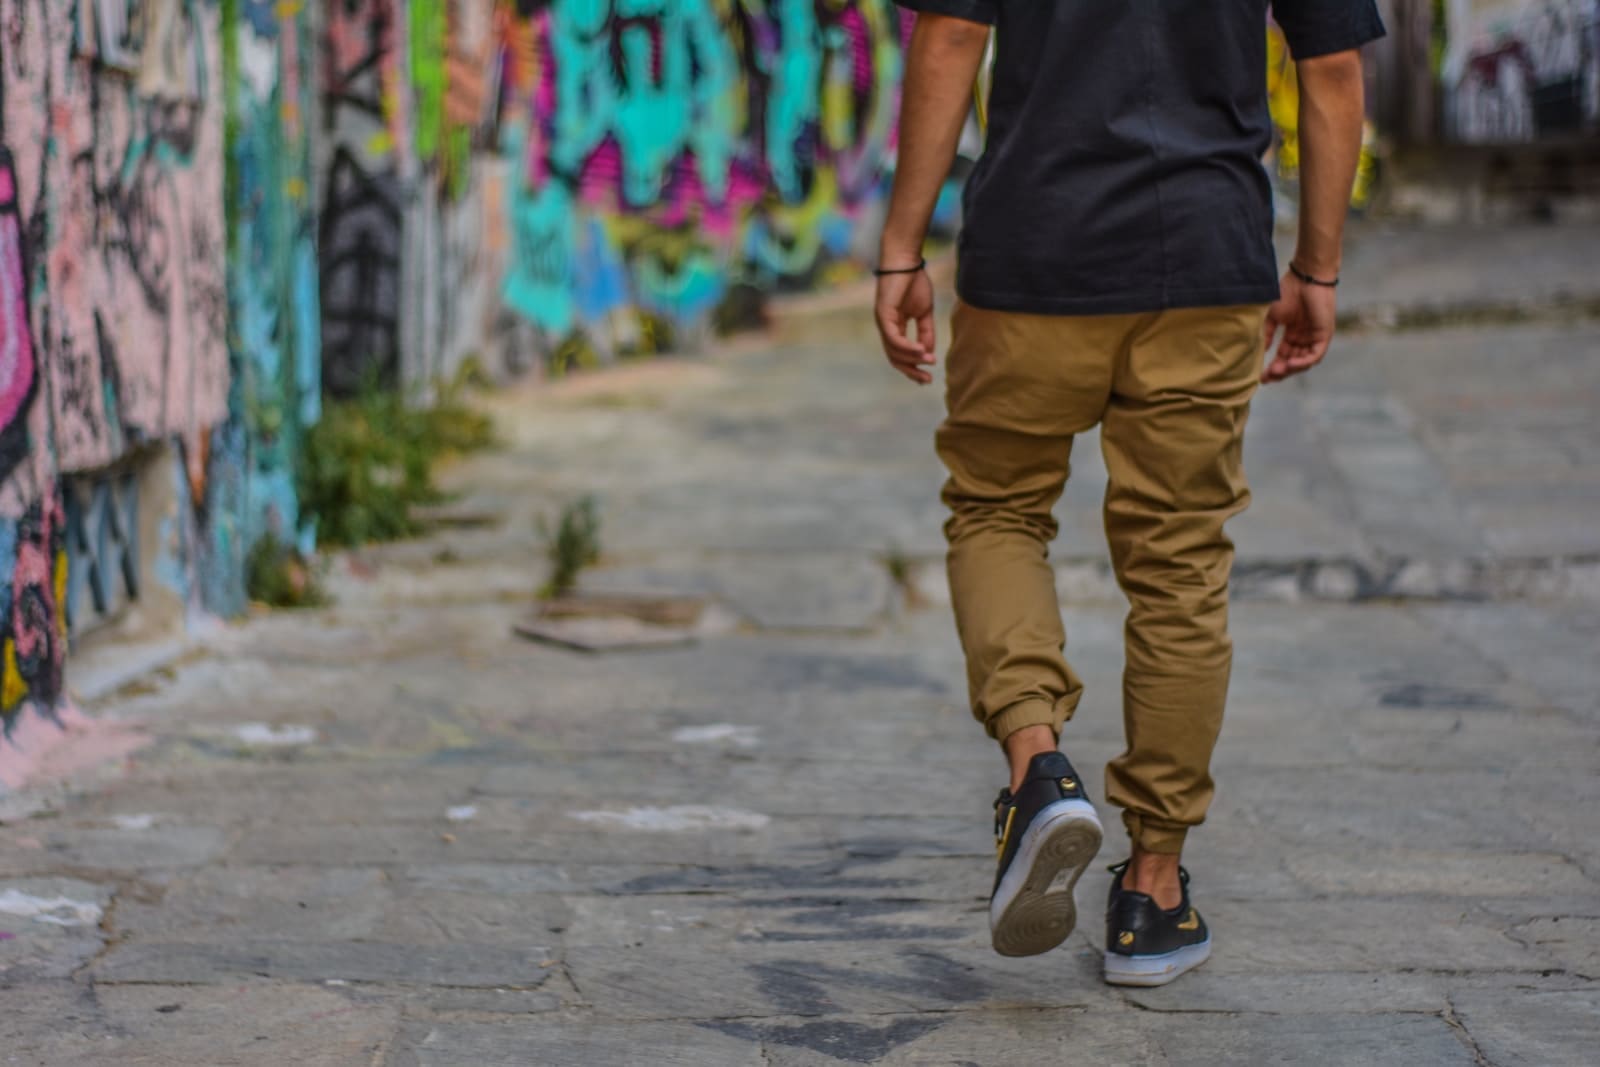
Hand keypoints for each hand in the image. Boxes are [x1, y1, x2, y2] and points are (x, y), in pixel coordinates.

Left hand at [874, 268, 936, 384]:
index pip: (901, 354)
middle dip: (911, 370)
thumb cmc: (914, 282)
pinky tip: (920, 351)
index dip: (913, 367)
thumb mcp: (924, 313)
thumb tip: (929, 353)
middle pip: (895, 358)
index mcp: (895, 328)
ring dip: (912, 359)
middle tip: (927, 380)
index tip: (927, 377)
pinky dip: (906, 347)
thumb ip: (926, 332)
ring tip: (928, 361)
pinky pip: (893, 338)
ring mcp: (883, 322)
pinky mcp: (883, 315)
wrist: (906, 261)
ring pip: (893, 351)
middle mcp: (886, 328)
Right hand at [1261, 270, 1337, 383]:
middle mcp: (1305, 338)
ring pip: (1304, 362)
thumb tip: (1262, 351)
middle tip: (1267, 378)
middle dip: (1281, 372)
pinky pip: (1315, 355)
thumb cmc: (1289, 292)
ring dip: (1291, 369)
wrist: (1305, 277)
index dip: (1273, 367)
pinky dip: (1303, 362)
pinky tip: (1290, 364)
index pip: (1284, 356)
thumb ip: (1267, 334)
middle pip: (1294, 362)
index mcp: (1294, 334)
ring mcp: (1315, 337)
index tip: (1261, 377)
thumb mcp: (1272, 317)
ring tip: (1277, 371)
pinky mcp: (1324, 334)